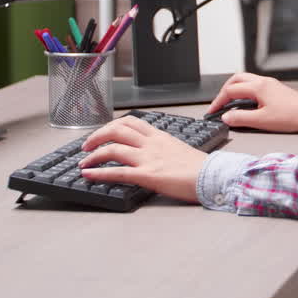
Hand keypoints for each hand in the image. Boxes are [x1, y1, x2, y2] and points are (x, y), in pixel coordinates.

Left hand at [78, 115, 205, 202]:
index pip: (131, 121)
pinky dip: (99, 173)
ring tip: (83, 162)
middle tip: (86, 145)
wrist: (213, 176)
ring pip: (113, 149)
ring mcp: (149, 158)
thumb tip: (155, 153)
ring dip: (93, 154)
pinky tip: (89, 175)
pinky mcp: (148, 175)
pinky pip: (118, 172)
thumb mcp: (180, 150)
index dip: (112, 125)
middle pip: (117, 130)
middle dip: (97, 136)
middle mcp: (152, 144)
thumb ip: (164, 148)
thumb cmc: (201, 167)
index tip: (103, 132)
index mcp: (160, 136)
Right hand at [206, 72, 297, 132]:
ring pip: (246, 80)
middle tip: (219, 103)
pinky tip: (245, 102)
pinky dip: (245, 91)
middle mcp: (263, 82)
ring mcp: (270, 84)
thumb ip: (241, 118)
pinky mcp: (275, 88)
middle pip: (236, 79)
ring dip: (235, 89)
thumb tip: (226, 117)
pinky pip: (254, 84)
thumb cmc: (291, 116)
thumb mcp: (261, 121)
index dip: (219, 101)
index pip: (231, 90)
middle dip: (224, 90)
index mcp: (258, 87)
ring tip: (229, 102)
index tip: (213, 111)